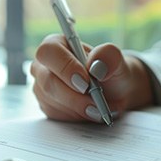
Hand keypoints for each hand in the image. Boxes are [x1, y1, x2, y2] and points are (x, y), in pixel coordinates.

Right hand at [31, 34, 151, 121]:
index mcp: (57, 44)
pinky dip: (76, 116)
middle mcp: (45, 65)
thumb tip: (97, 67)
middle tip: (96, 105)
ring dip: (78, 109)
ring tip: (99, 109)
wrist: (115, 91)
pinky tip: (90, 112)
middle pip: (48, 81)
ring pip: (52, 101)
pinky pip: (56, 114)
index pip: (49, 52)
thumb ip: (109, 56)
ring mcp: (43, 86)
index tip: (86, 83)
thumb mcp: (116, 60)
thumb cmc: (111, 71)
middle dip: (74, 97)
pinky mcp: (48, 105)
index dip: (66, 68)